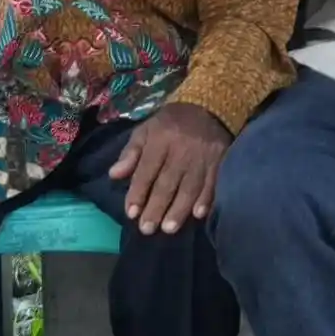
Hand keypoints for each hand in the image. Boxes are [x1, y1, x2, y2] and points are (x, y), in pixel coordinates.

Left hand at [115, 103, 230, 234]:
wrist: (209, 106)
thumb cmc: (171, 123)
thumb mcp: (146, 130)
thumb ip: (131, 153)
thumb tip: (114, 174)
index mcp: (160, 140)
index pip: (146, 170)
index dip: (138, 193)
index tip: (131, 213)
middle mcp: (181, 149)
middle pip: (167, 183)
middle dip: (156, 207)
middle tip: (147, 229)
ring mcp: (202, 157)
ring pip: (189, 187)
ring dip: (179, 209)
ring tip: (168, 229)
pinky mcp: (220, 161)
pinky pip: (213, 183)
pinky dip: (206, 199)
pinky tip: (198, 215)